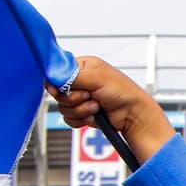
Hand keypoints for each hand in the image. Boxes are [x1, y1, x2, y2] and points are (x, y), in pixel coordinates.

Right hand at [50, 56, 174, 162]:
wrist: (133, 114)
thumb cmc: (122, 92)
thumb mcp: (96, 78)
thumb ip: (72, 77)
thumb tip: (52, 77)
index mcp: (82, 67)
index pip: (57, 72)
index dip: (57, 83)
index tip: (58, 89)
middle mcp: (80, 82)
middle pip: (58, 92)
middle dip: (74, 98)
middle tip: (89, 96)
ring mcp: (80, 99)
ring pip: (63, 107)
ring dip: (81, 109)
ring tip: (96, 106)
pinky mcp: (82, 113)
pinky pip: (69, 119)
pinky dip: (81, 119)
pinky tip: (95, 116)